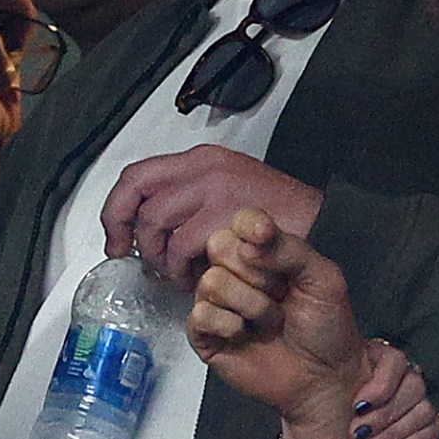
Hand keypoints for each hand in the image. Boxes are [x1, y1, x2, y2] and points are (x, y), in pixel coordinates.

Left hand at [102, 145, 322, 280]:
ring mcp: (215, 190)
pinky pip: (183, 247)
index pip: (137, 176)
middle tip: (141, 262)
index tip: (116, 238)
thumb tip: (147, 223)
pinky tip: (198, 278)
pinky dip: (183, 270)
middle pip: (140, 198)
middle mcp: (203, 168)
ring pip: (157, 225)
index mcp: (201, 160)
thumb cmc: (280, 215)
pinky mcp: (225, 217)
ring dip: (162, 257)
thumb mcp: (229, 191)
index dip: (117, 210)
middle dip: (132, 237)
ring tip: (179, 273)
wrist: (322, 222)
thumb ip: (190, 200)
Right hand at [187, 208, 370, 436]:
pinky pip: (199, 314)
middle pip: (219, 246)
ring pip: (210, 280)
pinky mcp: (206, 336)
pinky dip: (227, 324)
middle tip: (279, 294)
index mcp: (264, 254)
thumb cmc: (327, 329)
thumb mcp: (322, 277)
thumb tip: (253, 237)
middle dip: (256, 273)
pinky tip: (244, 334)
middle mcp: (237, 274)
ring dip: (249, 304)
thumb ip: (290, 249)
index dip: (249, 225)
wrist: (326, 377)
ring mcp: (219, 304)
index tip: (264, 237)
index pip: (241, 221)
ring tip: (270, 321)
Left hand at [287, 341, 438, 438]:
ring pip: (425, 408)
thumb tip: (294, 348)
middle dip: (385, 415)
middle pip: (414, 385)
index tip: (357, 407)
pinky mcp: (418, 429)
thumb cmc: (306, 420)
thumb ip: (303, 371)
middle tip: (356, 436)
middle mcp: (392, 379)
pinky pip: (434, 428)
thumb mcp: (301, 392)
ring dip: (397, 432)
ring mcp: (408, 404)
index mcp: (368, 362)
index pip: (394, 360)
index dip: (381, 384)